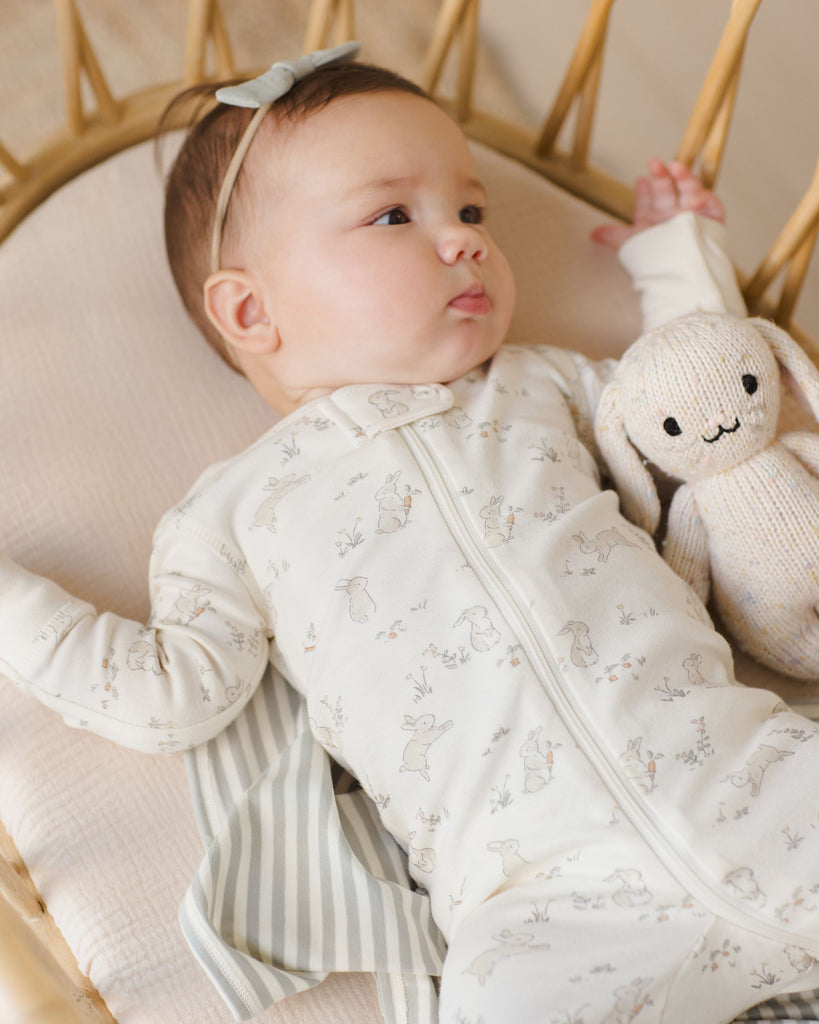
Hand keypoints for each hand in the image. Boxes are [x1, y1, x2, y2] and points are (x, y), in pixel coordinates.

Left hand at [591, 158, 724, 249]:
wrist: (680, 274)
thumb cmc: (655, 262)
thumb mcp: (630, 245)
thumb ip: (613, 236)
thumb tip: (592, 235)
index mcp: (653, 221)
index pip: (647, 201)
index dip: (644, 190)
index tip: (640, 180)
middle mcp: (671, 216)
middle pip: (666, 191)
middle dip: (660, 177)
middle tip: (654, 164)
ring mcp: (691, 215)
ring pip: (687, 190)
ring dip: (681, 177)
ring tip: (674, 166)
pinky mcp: (711, 218)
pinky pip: (707, 200)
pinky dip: (700, 192)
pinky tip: (692, 188)